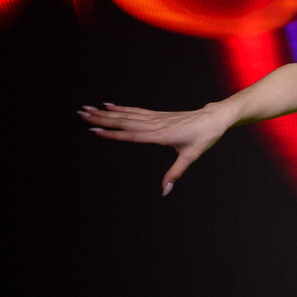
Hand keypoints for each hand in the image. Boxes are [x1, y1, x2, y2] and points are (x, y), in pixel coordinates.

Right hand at [80, 102, 227, 194]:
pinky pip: (137, 111)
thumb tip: (165, 191)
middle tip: (82, 114)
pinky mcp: (159, 115)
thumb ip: (175, 173)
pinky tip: (111, 105)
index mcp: (161, 135)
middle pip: (124, 122)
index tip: (94, 129)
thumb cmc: (204, 137)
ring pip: (128, 115)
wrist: (215, 118)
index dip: (112, 133)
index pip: (131, 135)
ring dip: (107, 112)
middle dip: (102, 118)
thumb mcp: (191, 157)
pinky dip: (123, 108)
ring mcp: (157, 118)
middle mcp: (155, 124)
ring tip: (89, 108)